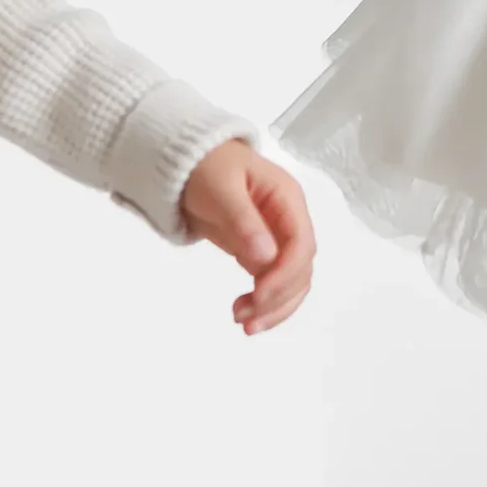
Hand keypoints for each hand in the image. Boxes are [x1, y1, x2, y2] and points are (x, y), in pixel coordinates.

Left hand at [179, 140, 316, 333]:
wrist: (184, 162)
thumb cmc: (204, 166)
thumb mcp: (219, 188)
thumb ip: (242, 220)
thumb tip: (267, 256)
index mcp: (287, 198)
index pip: (301, 244)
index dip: (286, 274)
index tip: (259, 295)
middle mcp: (289, 220)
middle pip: (301, 269)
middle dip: (278, 298)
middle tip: (244, 318)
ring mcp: (277, 238)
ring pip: (292, 283)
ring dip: (273, 308)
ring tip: (243, 324)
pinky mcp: (261, 252)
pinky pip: (272, 283)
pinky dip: (263, 303)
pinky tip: (243, 314)